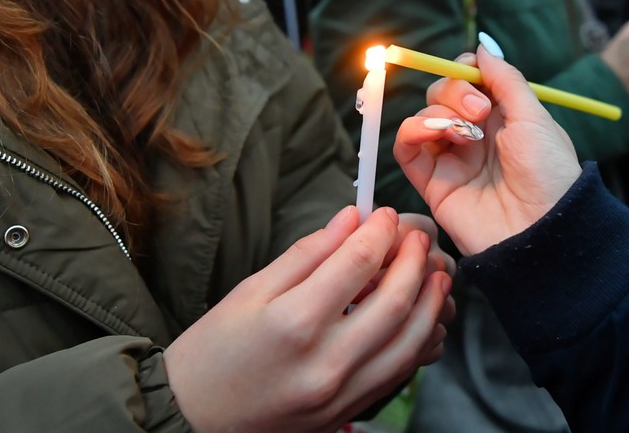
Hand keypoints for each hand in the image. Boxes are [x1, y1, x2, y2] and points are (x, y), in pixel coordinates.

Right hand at [163, 206, 450, 431]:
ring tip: (435, 274)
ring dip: (430, 304)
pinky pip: (400, 373)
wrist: (194, 419)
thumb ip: (307, 254)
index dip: (379, 232)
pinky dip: (419, 341)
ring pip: (410, 343)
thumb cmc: (213, 352)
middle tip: (418, 237)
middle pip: (394, 303)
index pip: (356, 264)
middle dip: (413, 262)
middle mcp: (325, 362)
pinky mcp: (348, 411)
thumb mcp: (250, 291)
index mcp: (294, 323)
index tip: (386, 215)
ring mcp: (342, 393)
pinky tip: (422, 317)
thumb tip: (351, 219)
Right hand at [394, 49, 580, 255]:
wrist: (544, 228)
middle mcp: (473, 135)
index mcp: (501, 117)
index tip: (475, 75)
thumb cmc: (548, 172)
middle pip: (441, 94)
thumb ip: (504, 78)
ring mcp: (451, 159)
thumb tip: (481, 46)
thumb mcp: (534, 115)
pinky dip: (413, 130)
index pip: (465, 80)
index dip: (462, 71)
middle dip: (454, 92)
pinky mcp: (432, 183)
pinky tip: (434, 132)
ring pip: (422, 116)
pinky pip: (406, 148)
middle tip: (480, 111)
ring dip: (438, 112)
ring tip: (465, 133)